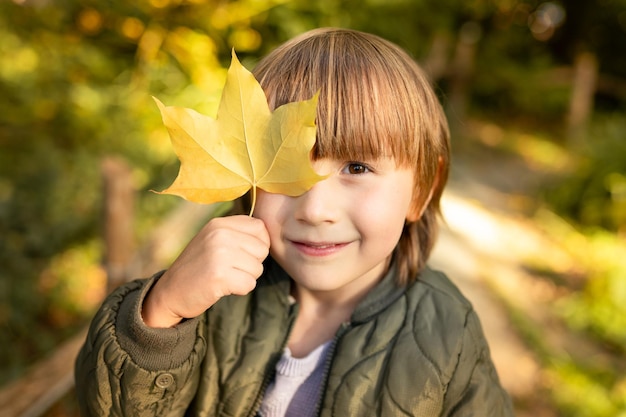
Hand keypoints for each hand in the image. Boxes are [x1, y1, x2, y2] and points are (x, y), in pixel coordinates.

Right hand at [142, 215, 269, 327]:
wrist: (170, 293)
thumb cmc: (198, 267)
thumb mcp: (213, 240)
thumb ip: (237, 233)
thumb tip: (267, 235)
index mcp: (219, 224)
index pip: (260, 227)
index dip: (258, 244)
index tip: (242, 255)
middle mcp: (219, 234)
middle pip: (262, 249)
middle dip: (252, 264)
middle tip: (229, 269)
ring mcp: (219, 254)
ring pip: (258, 269)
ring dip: (245, 278)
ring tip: (224, 277)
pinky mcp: (219, 275)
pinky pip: (249, 284)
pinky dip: (239, 290)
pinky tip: (222, 287)